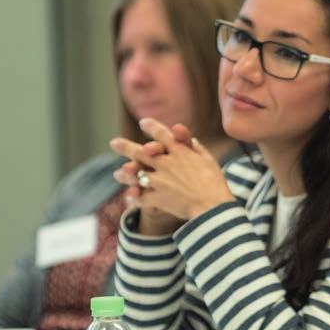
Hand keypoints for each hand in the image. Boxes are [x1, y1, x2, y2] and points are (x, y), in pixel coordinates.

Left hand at [111, 118, 233, 223]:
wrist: (212, 206)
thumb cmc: (215, 183)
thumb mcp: (209, 160)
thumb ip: (197, 149)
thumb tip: (190, 141)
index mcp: (179, 152)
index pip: (162, 134)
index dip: (151, 126)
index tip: (143, 122)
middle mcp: (166, 163)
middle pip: (140, 152)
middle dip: (125, 147)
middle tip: (114, 143)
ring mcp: (159, 181)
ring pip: (136, 174)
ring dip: (126, 174)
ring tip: (118, 174)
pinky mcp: (157, 198)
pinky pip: (141, 198)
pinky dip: (135, 198)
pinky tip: (129, 198)